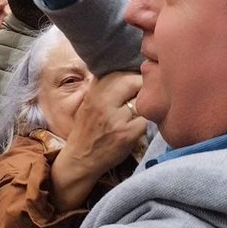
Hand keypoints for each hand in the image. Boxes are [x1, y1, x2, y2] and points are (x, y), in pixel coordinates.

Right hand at [51, 72, 147, 211]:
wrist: (80, 158)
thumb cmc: (88, 129)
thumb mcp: (90, 101)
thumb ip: (106, 85)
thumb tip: (130, 68)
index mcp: (94, 90)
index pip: (122, 71)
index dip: (134, 75)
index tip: (137, 83)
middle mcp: (103, 101)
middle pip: (134, 81)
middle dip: (144, 87)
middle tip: (145, 97)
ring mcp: (115, 118)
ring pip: (143, 101)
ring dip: (146, 106)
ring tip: (139, 114)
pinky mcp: (126, 134)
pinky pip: (146, 121)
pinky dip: (145, 123)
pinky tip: (137, 128)